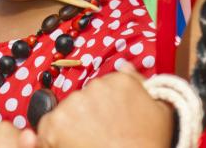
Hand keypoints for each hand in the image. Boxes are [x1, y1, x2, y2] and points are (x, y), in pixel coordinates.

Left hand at [34, 66, 173, 147]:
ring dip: (70, 128)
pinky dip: (53, 141)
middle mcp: (94, 87)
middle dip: (86, 117)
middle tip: (98, 138)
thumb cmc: (149, 143)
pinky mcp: (54, 124)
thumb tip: (124, 65)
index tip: (107, 124)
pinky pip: (46, 130)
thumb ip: (139, 84)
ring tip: (87, 145)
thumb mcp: (159, 111)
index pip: (102, 89)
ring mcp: (73, 105)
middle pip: (83, 100)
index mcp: (119, 81)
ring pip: (65, 114)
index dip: (102, 110)